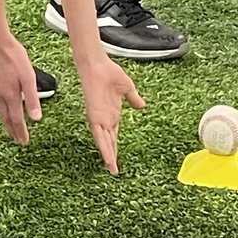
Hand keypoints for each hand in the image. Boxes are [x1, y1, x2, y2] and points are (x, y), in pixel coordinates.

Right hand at [0, 35, 42, 144]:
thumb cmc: (13, 56)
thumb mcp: (29, 76)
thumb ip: (33, 98)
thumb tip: (36, 117)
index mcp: (10, 96)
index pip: (16, 120)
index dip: (21, 132)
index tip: (24, 141)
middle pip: (6, 119)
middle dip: (13, 131)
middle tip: (18, 141)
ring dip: (6, 122)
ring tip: (11, 129)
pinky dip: (0, 110)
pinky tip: (3, 108)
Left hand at [78, 56, 145, 174]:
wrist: (98, 66)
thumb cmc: (110, 73)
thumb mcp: (128, 89)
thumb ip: (134, 99)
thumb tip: (142, 106)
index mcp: (112, 114)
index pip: (113, 136)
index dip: (115, 148)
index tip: (116, 159)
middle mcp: (105, 119)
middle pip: (108, 143)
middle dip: (111, 157)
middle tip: (114, 171)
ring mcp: (99, 119)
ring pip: (104, 143)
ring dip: (108, 156)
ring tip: (112, 170)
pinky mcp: (95, 117)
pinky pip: (99, 136)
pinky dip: (104, 147)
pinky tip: (107, 157)